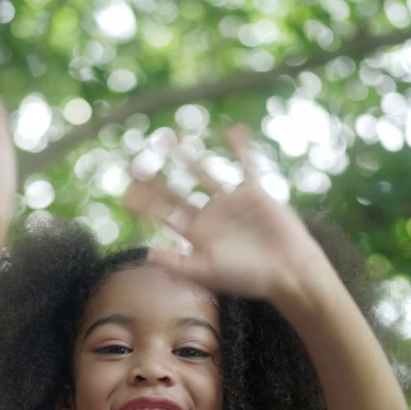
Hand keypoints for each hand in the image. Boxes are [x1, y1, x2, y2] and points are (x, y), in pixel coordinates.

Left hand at [123, 126, 325, 300]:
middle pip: (176, 192)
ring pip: (203, 174)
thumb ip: (177, 264)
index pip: (164, 215)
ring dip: (187, 157)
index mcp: (196, 235)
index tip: (124, 193)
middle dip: (155, 179)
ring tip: (168, 140)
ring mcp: (231, 203)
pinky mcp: (254, 194)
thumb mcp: (207, 272)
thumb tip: (147, 255)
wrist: (287, 272)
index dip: (144, 204)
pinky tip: (232, 131)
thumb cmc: (247, 278)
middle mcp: (210, 216)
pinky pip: (246, 166)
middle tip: (134, 162)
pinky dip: (240, 149)